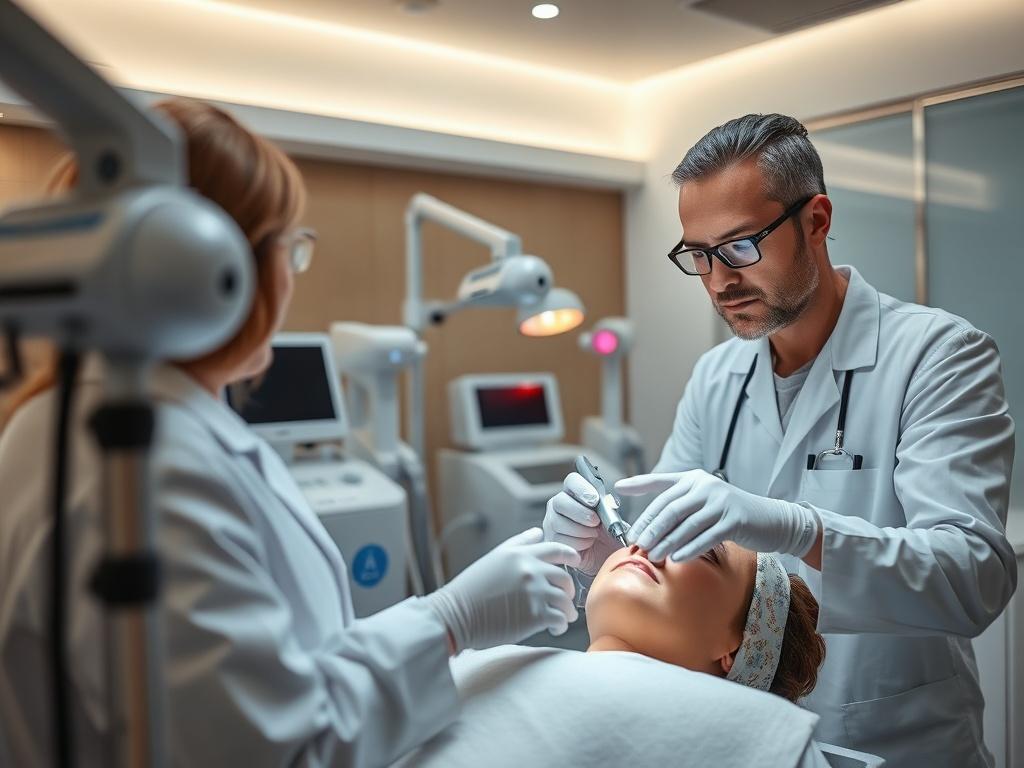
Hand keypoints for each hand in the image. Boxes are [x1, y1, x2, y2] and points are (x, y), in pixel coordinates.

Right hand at [425, 528, 580, 652]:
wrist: (456, 615)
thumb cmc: (472, 588)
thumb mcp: (495, 558)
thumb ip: (519, 544)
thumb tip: (538, 533)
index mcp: (521, 555)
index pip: (556, 549)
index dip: (570, 555)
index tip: (575, 562)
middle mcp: (530, 570)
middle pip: (565, 577)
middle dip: (567, 590)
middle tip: (564, 599)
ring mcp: (534, 593)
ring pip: (565, 600)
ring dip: (566, 610)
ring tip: (562, 618)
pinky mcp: (535, 616)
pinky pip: (560, 619)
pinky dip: (561, 625)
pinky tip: (554, 627)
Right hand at [542, 472, 619, 575]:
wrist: (605, 556)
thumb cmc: (608, 534)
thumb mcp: (613, 519)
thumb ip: (609, 509)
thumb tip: (607, 504)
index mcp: (575, 493)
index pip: (572, 481)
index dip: (582, 488)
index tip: (595, 499)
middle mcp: (559, 504)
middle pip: (561, 501)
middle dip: (581, 513)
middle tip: (596, 522)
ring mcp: (551, 523)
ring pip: (559, 523)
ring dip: (582, 531)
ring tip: (594, 535)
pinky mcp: (551, 540)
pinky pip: (560, 540)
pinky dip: (578, 544)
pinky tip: (586, 545)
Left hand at [617, 470, 818, 561]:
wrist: (770, 520)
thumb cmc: (729, 514)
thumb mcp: (703, 502)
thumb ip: (678, 506)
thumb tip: (648, 523)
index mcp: (694, 479)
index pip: (662, 484)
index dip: (639, 486)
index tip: (618, 489)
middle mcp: (706, 486)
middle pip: (671, 508)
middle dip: (651, 526)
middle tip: (638, 542)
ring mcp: (721, 502)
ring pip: (686, 524)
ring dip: (667, 541)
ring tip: (653, 554)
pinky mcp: (734, 520)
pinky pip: (706, 536)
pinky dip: (689, 548)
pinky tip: (677, 557)